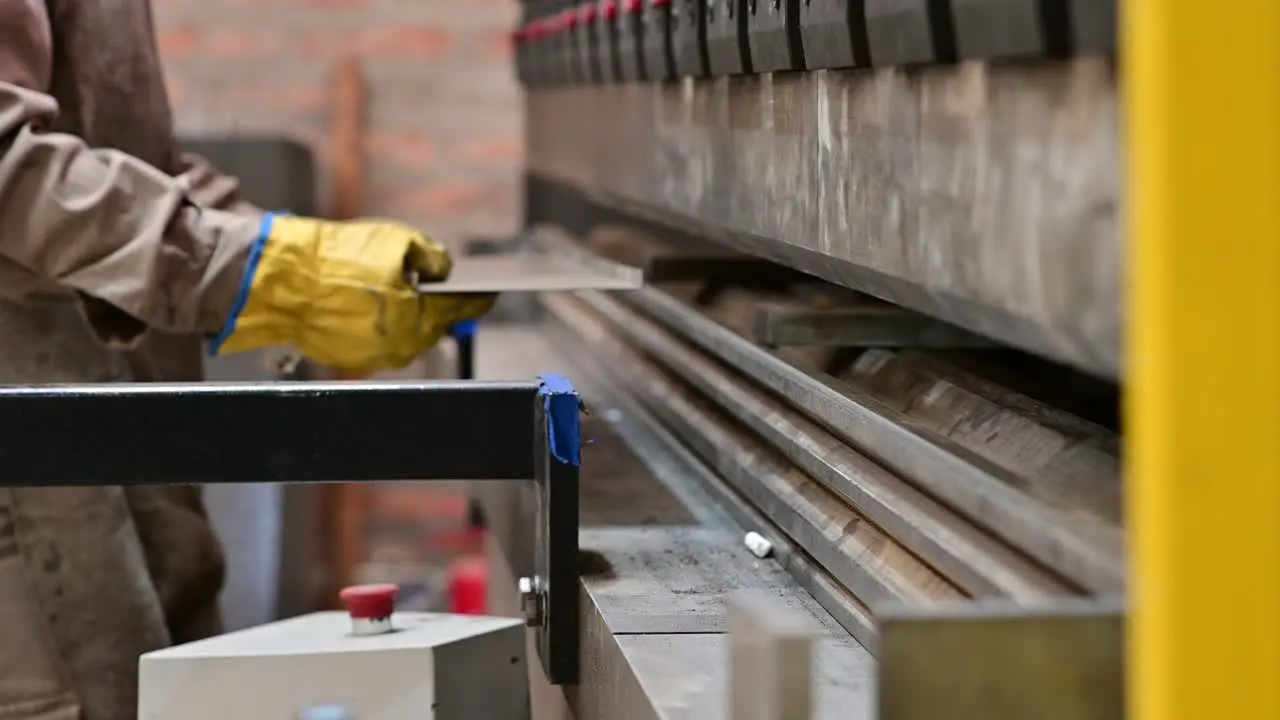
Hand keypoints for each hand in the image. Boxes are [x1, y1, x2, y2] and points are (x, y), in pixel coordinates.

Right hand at [210, 213, 495, 371]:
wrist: (283, 281)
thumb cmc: (338, 260)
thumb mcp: (396, 242)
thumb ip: (431, 256)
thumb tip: (443, 269)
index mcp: (420, 318)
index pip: (462, 309)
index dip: (479, 298)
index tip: (490, 291)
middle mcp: (403, 345)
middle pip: (434, 325)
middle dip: (436, 304)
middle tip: (433, 284)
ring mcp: (376, 356)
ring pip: (406, 335)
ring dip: (408, 314)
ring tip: (399, 289)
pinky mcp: (352, 358)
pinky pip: (378, 340)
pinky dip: (381, 322)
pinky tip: (371, 301)